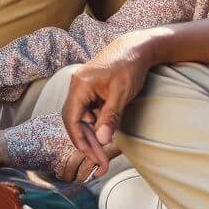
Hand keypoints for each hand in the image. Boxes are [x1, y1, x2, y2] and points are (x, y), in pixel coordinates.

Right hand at [61, 30, 158, 169]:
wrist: (137, 47)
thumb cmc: (129, 66)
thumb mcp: (121, 94)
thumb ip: (110, 117)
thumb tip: (101, 140)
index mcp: (80, 86)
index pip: (72, 119)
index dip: (79, 140)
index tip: (91, 156)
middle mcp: (77, 86)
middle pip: (74, 120)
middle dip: (86, 142)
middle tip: (99, 162)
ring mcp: (83, 87)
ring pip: (81, 117)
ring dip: (90, 135)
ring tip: (103, 153)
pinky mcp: (90, 89)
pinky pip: (88, 111)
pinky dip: (95, 124)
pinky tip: (104, 134)